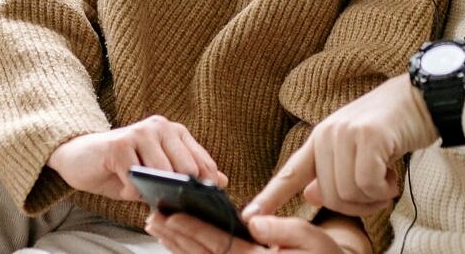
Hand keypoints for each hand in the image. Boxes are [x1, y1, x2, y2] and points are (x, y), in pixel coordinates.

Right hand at [46, 116, 226, 200]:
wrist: (81, 157)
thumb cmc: (122, 166)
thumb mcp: (158, 171)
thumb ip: (188, 173)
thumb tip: (223, 182)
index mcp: (175, 131)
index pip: (202, 162)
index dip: (204, 186)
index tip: (198, 204)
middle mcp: (160, 126)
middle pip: (186, 168)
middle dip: (177, 190)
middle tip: (162, 199)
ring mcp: (140, 132)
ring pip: (162, 173)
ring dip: (151, 190)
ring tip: (139, 189)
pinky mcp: (119, 144)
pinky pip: (135, 177)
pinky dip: (131, 190)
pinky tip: (122, 185)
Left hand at [145, 212, 346, 253]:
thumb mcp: (311, 239)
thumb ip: (283, 230)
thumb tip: (253, 220)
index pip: (219, 244)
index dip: (194, 229)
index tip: (172, 216)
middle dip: (176, 236)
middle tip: (153, 218)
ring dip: (177, 245)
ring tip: (158, 227)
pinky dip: (189, 253)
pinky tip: (177, 243)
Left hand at [244, 74, 437, 217]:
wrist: (420, 98)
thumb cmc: (391, 128)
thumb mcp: (356, 149)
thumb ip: (331, 171)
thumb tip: (309, 195)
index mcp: (320, 138)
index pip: (290, 173)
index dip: (269, 197)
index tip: (248, 217)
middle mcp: (328, 135)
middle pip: (327, 195)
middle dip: (355, 204)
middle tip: (377, 190)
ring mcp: (346, 134)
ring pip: (347, 192)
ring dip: (372, 197)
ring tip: (385, 179)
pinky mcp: (369, 137)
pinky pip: (367, 184)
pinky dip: (383, 189)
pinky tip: (392, 175)